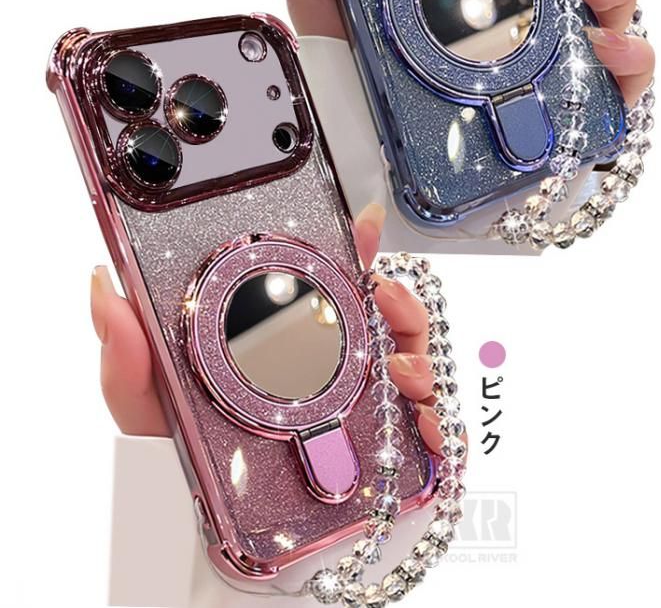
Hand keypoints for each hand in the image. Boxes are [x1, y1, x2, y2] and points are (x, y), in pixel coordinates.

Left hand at [90, 203, 459, 452]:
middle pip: (384, 316)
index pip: (327, 281)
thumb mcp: (149, 410)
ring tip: (400, 368)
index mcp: (282, 341)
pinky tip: (424, 425)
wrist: (209, 550)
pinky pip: (430, 433)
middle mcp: (331, 369)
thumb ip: (125, 356)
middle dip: (397, 297)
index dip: (352, 250)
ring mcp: (363, 411)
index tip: (362, 227)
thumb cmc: (181, 467)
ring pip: (414, 364)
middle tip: (383, 296)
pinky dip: (439, 424)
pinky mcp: (387, 457)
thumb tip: (104, 286)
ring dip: (419, 355)